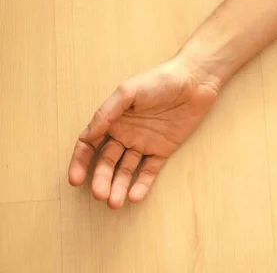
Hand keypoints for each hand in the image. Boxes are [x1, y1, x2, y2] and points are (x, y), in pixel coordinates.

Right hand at [68, 57, 218, 208]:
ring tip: (115, 202)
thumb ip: (107, 113)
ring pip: (126, 170)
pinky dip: (142, 185)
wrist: (194, 81)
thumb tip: (87, 135)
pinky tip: (134, 196)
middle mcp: (125, 134)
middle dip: (101, 179)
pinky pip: (150, 170)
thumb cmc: (160, 80)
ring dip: (119, 186)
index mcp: (113, 120)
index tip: (76, 179)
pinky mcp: (163, 150)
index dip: (80, 162)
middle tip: (100, 194)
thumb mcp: (129, 91)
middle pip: (107, 162)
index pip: (89, 145)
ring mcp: (144, 144)